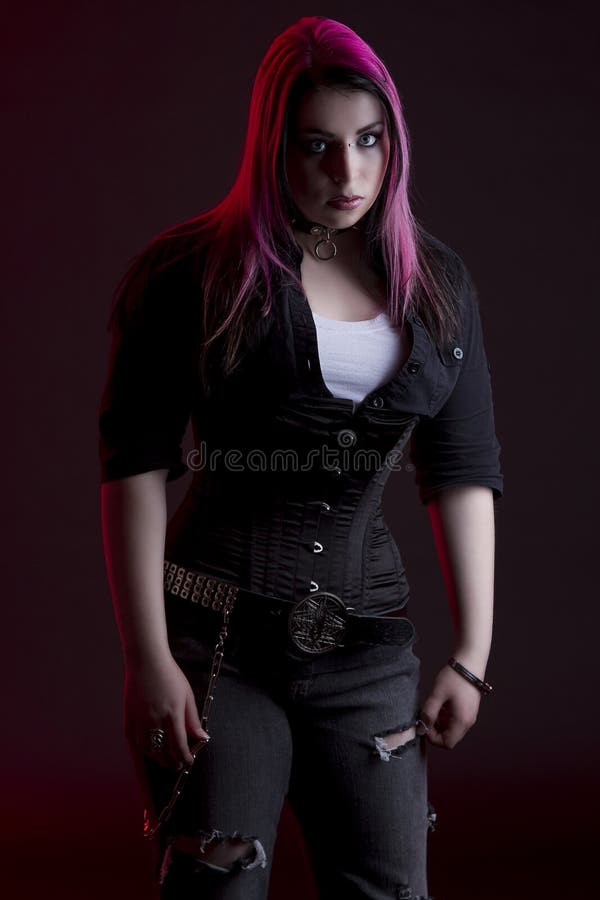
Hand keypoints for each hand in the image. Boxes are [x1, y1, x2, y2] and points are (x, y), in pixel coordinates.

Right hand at [123, 653, 208, 769]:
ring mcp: (139, 719)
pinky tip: (148, 748)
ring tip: (164, 758)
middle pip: (162, 752)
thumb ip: (193, 719)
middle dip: (171, 762)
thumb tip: (202, 737)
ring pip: (146, 750)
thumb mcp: (187, 695)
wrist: (146, 660)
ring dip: (156, 758)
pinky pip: (132, 740)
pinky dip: (141, 748)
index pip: (179, 746)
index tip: (189, 762)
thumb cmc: (170, 675)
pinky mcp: (128, 716)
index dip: (185, 758)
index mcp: (172, 714)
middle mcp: (155, 719)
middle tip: (178, 764)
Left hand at [418, 663, 482, 748]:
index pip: (447, 743)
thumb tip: (421, 729)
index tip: (424, 724)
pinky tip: (441, 703)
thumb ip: (428, 713)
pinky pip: (456, 720)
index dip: (433, 738)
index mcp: (462, 721)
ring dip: (440, 723)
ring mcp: (470, 715)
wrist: (469, 662)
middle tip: (426, 715)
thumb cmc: (454, 678)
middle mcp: (468, 722)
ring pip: (452, 728)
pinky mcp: (469, 709)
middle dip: (435, 730)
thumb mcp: (437, 695)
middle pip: (450, 737)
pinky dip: (446, 716)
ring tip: (433, 707)